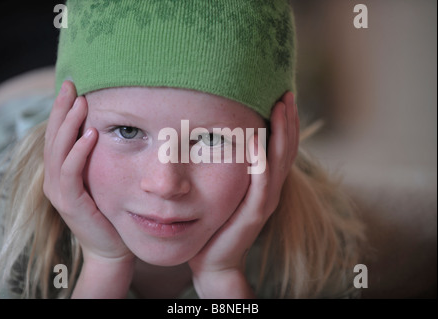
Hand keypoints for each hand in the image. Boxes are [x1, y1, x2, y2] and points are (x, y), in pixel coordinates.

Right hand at [43, 81, 134, 296]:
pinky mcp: (69, 203)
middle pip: (53, 136)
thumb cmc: (113, 211)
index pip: (58, 134)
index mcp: (62, 171)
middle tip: (72, 84)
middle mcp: (55, 178)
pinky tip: (91, 135)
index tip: (74, 86)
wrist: (113, 247)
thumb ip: (101, 157)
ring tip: (81, 103)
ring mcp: (59, 191)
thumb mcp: (105, 178)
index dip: (63, 110)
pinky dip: (78, 152)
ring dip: (69, 125)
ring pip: (58, 150)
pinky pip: (70, 173)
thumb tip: (114, 126)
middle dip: (62, 109)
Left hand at [188, 92, 298, 297]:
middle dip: (288, 119)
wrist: (213, 259)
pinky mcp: (254, 214)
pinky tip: (256, 139)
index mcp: (265, 180)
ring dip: (282, 133)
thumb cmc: (216, 220)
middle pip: (286, 148)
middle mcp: (270, 188)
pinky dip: (262, 161)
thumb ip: (230, 164)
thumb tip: (216, 133)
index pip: (280, 144)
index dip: (285, 120)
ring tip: (281, 106)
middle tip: (286, 91)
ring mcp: (265, 201)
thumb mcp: (224, 186)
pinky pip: (261, 184)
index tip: (281, 93)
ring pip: (280, 161)